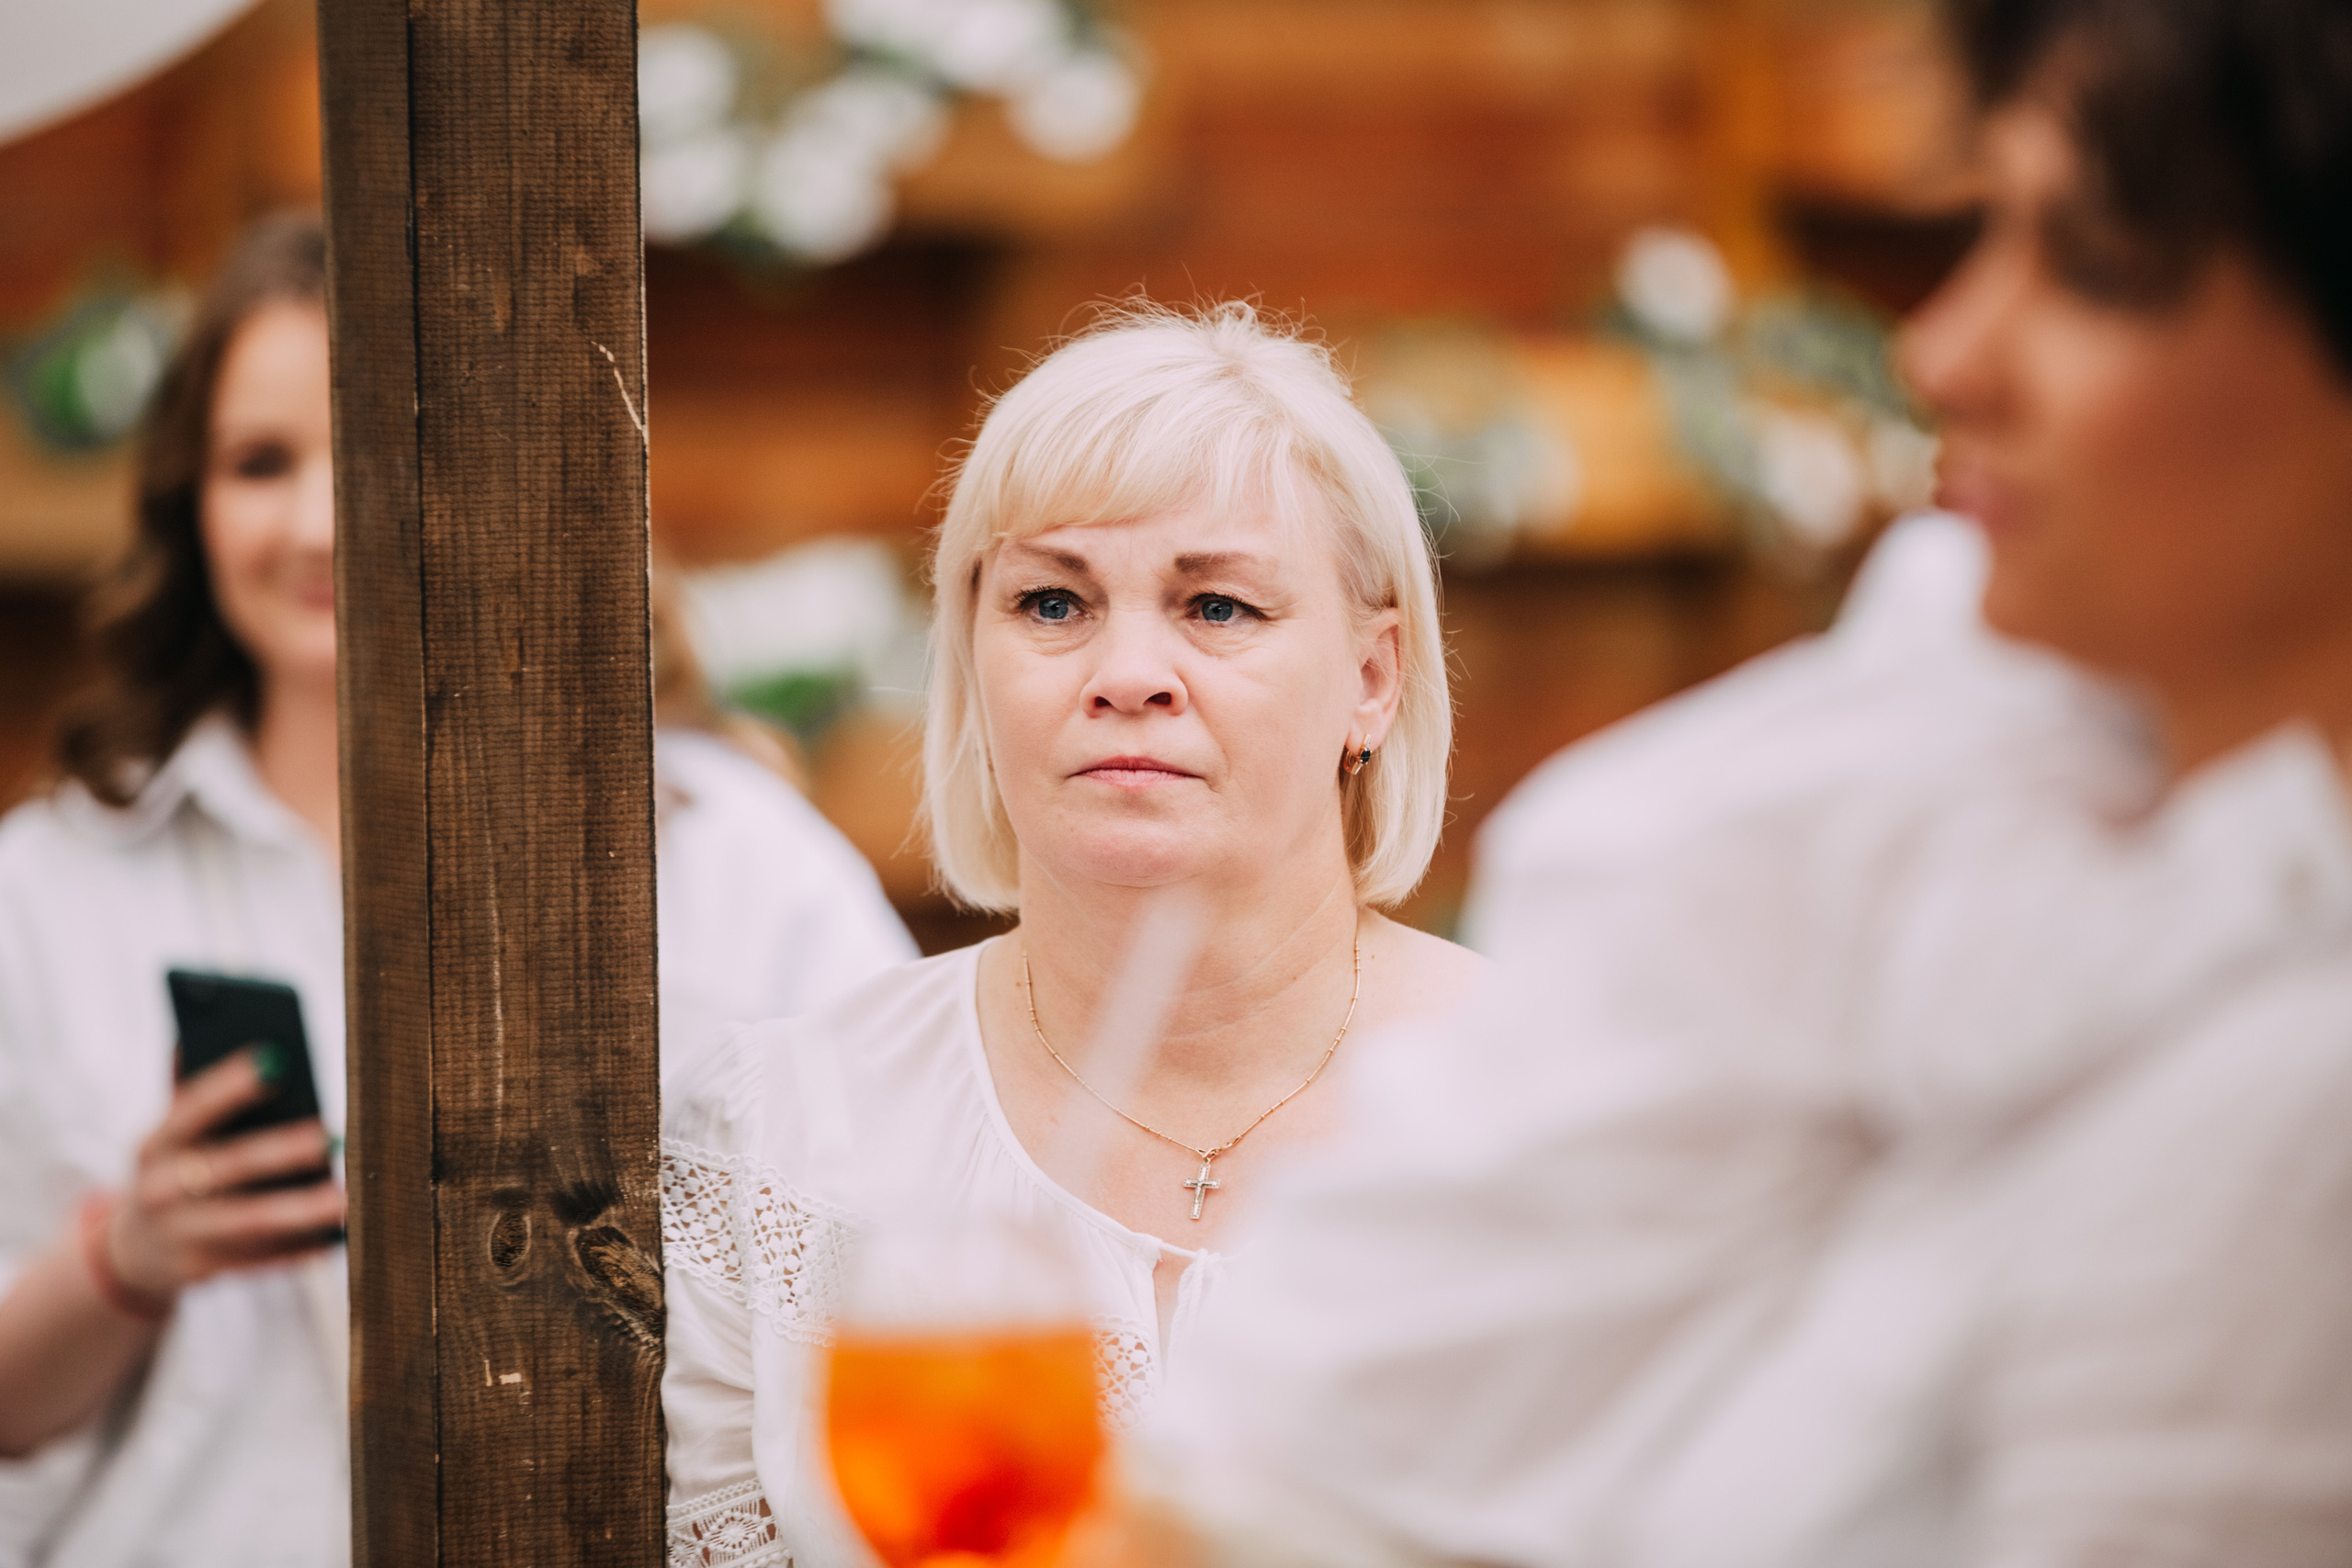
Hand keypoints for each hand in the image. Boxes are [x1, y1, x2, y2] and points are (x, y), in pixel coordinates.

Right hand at [107, 1051, 345, 1300]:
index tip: (276, 1064)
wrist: (133, 1251)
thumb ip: (188, 1091)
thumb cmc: (172, 1171)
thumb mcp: (168, 1135)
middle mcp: (161, 1190)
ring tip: (346, 1198)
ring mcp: (179, 1234)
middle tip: (328, 1137)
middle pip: (224, 1169)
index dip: (230, 1087)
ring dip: (298, 1210)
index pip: (191, 1111)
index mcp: (154, 1145)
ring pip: (247, 1222)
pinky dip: (296, 1251)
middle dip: (277, 1153)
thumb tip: (194, 1033)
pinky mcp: (202, 1270)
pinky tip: (334, 1240)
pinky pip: (257, 1260)